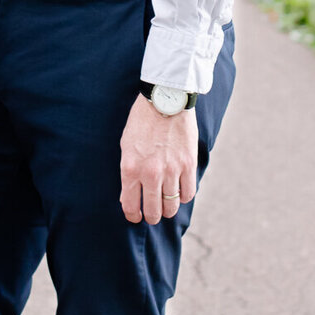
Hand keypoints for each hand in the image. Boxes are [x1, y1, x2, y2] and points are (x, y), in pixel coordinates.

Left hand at [119, 96, 196, 224]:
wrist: (165, 99)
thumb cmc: (142, 121)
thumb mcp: (126, 145)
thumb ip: (128, 173)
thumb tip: (129, 197)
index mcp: (131, 168)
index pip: (130, 206)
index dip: (133, 216)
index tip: (136, 216)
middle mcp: (151, 173)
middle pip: (153, 212)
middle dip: (151, 216)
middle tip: (152, 213)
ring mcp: (171, 170)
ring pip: (172, 207)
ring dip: (168, 209)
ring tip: (166, 204)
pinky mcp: (189, 164)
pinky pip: (188, 193)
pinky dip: (183, 196)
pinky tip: (179, 190)